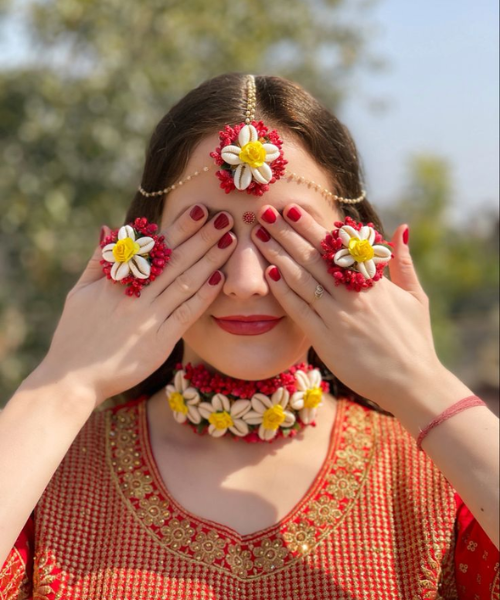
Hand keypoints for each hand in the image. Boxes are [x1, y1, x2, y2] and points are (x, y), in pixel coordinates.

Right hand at [41, 206, 235, 405]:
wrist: (72, 378)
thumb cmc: (74, 333)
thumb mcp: (78, 293)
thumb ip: (97, 260)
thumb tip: (110, 228)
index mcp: (116, 281)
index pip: (154, 247)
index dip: (179, 227)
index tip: (199, 209)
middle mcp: (136, 296)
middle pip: (176, 261)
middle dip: (202, 237)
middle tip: (225, 218)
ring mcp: (149, 319)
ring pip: (185, 283)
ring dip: (210, 260)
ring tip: (230, 241)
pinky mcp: (160, 342)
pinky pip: (186, 315)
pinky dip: (203, 296)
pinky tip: (219, 279)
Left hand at [251, 205, 441, 410]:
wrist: (412, 384)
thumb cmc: (415, 340)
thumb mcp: (416, 297)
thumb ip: (404, 262)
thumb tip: (402, 227)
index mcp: (375, 283)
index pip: (337, 247)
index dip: (312, 226)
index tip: (292, 209)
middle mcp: (353, 296)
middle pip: (314, 257)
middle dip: (287, 232)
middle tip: (265, 212)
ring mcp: (338, 317)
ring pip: (302, 279)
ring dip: (278, 255)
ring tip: (259, 235)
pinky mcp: (326, 340)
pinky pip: (299, 310)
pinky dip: (284, 291)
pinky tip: (269, 272)